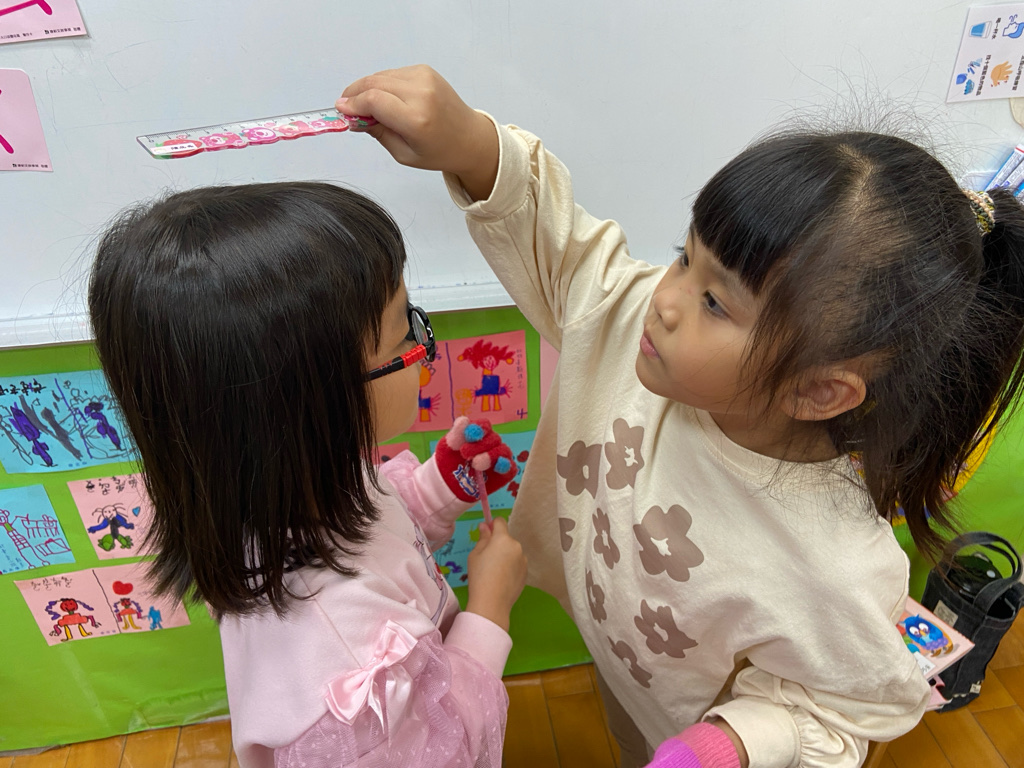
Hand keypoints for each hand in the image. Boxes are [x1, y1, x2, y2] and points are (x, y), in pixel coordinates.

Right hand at [337, 65, 498, 199]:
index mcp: (417, 119)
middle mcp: (422, 94)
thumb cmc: (438, 151)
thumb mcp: (404, 154)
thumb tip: (353, 116)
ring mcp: (425, 78)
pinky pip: (393, 73)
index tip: (341, 110)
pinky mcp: (425, 71)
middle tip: (346, 108)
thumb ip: (377, 132)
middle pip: (374, 83)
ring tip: (364, 106)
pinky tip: (384, 99)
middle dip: (355, 94)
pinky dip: (382, 84)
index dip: (353, 103)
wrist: (470, 138)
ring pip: (381, 76)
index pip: (374, 100)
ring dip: (367, 88)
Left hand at [435, 417, 517, 501]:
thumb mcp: (447, 447)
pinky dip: (504, 466)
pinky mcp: (505, 472)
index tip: (469, 436)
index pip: (485, 425)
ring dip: (490, 456)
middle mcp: (492, 443)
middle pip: (494, 438)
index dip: (479, 429)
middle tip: (464, 453)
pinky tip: (496, 468)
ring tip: (476, 464)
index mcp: (479, 433)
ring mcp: (500, 457)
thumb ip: (456, 435)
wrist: (449, 485)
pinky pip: (510, 467)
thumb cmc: (449, 461)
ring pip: (503, 451)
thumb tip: (464, 420)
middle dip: (480, 445)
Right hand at [465, 517, 526, 631]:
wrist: (492, 603)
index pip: (500, 522)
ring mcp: (523, 560)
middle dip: (498, 543)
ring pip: (512, 551)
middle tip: (487, 558)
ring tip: (495, 572)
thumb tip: (485, 526)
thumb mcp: (475, 554)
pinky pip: (517, 563)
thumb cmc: (479, 576)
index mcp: (503, 539)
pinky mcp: (526, 572)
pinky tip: (502, 579)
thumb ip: (483, 538)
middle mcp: (517, 546)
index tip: (486, 534)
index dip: (492, 525)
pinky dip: (511, 567)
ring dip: (506, 555)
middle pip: (506, 538)